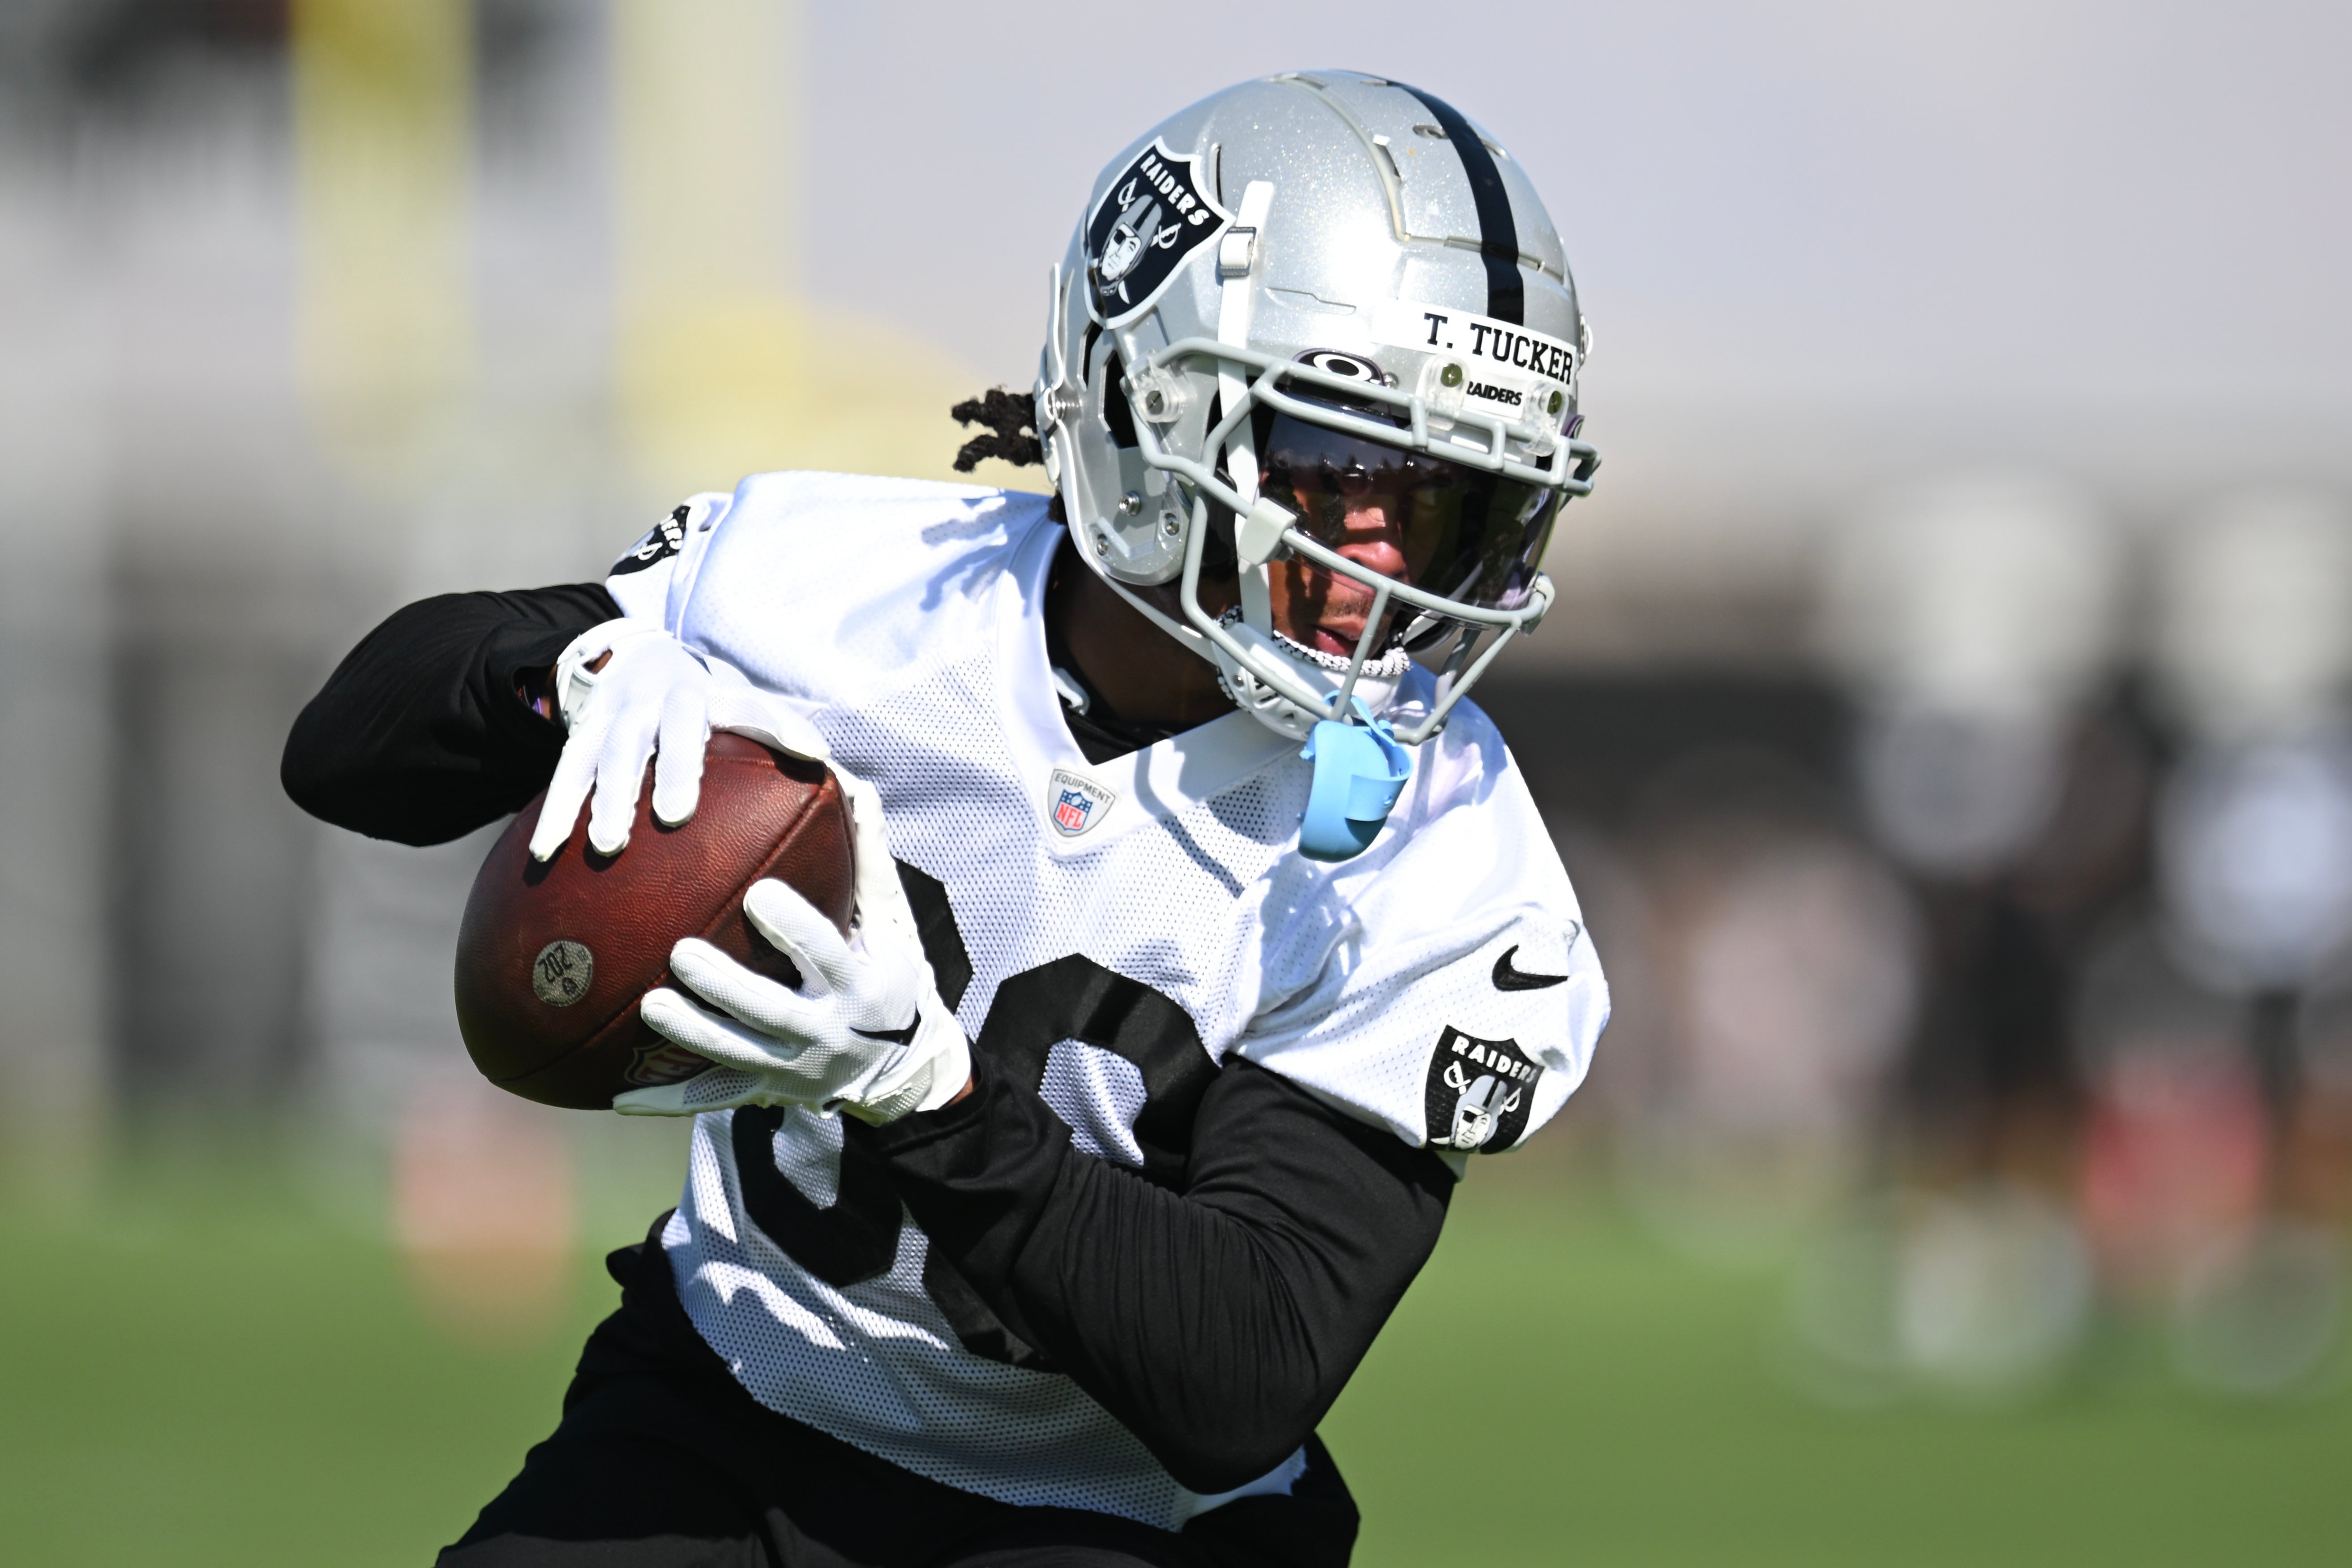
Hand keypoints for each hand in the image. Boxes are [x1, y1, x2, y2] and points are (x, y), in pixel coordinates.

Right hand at [528, 620, 827, 860]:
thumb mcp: (738, 706)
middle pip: (671, 731)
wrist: (633, 661)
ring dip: (606, 799)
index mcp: (711, 695)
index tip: (811, 753)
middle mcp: (663, 702)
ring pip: (610, 754)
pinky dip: (555, 813)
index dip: (780, 725)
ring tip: (608, 846)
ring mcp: (618, 718)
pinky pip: (564, 775)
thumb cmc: (704, 705)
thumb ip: (778, 735)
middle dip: (674, 767)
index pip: (752, 707)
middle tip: (674, 814)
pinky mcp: (582, 737)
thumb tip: (839, 776)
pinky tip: (546, 856)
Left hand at [612, 772, 971, 1122]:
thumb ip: (871, 860)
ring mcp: (793, 1068)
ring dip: (690, 1032)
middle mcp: (827, 1032)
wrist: (902, 1066)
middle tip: (681, 951)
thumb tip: (854, 786)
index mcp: (859, 986)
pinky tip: (619, 1098)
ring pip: (734, 1053)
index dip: (794, 928)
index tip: (759, 894)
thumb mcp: (895, 926)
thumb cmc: (891, 977)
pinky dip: (666, 1103)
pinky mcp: (766, 1092)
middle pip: (770, 1011)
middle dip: (726, 986)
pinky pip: (711, 1099)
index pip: (825, 954)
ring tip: (649, 1005)